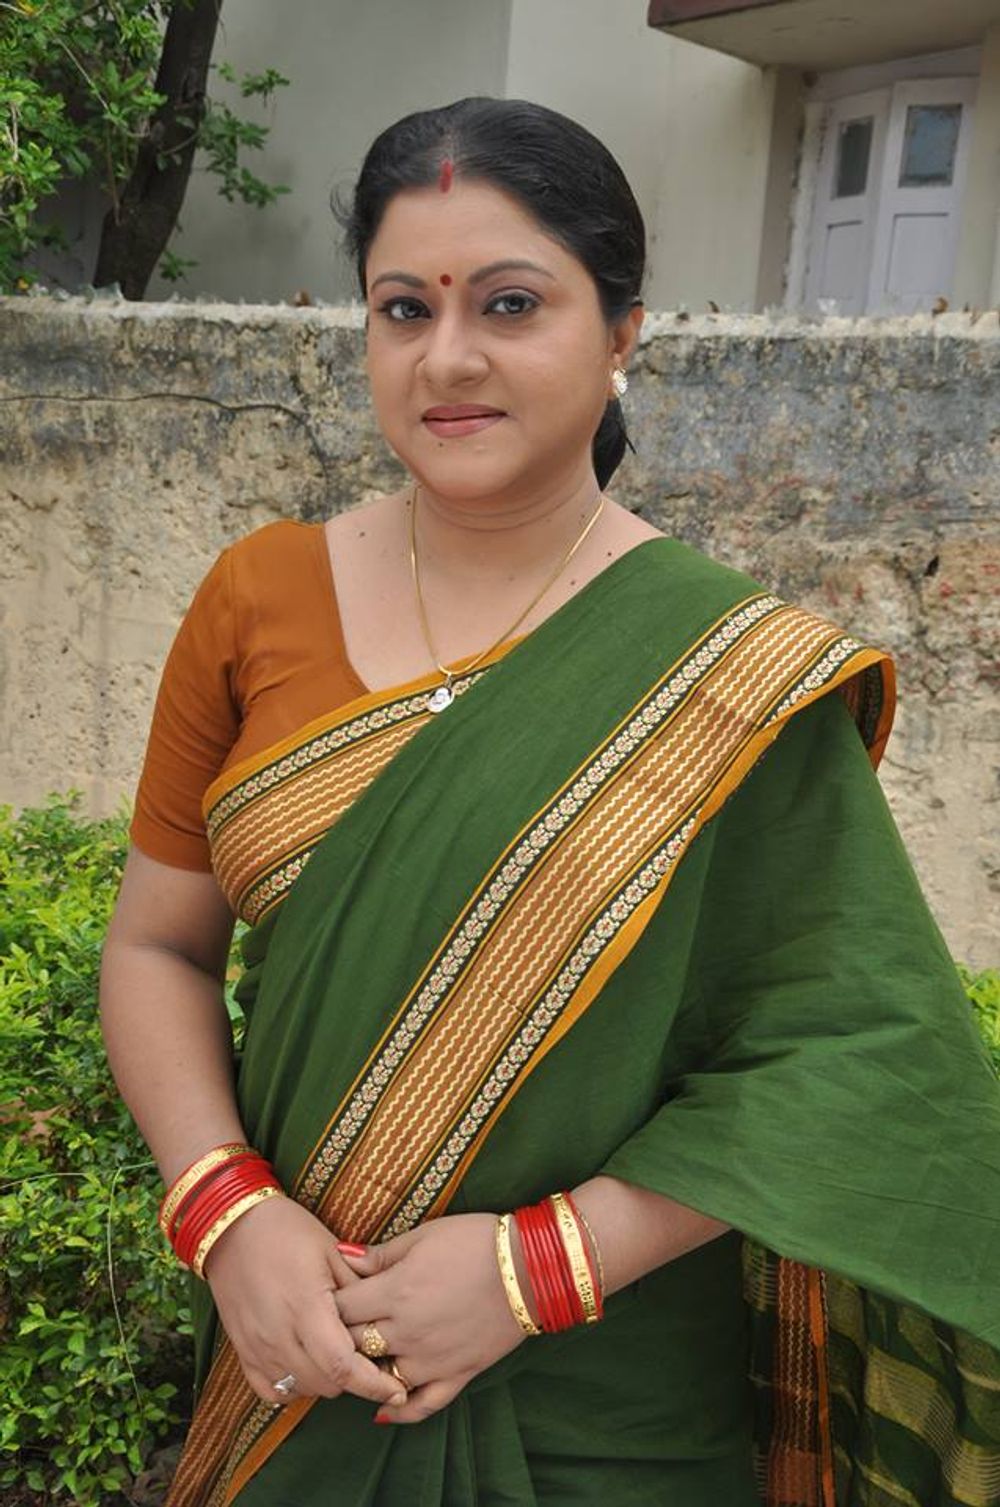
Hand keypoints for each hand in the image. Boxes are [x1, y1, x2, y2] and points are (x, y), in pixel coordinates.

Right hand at [202, 1195, 407, 1410]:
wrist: (231, 1227)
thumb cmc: (287, 1231)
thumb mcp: (333, 1250)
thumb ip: (359, 1290)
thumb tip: (386, 1321)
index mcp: (305, 1308)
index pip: (343, 1367)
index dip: (373, 1385)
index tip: (398, 1392)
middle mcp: (279, 1336)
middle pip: (326, 1384)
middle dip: (354, 1378)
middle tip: (368, 1357)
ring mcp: (257, 1348)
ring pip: (301, 1390)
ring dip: (325, 1382)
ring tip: (337, 1355)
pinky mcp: (242, 1352)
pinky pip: (271, 1391)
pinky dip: (293, 1387)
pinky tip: (306, 1365)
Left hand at [333, 1212, 528, 1424]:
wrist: (531, 1267)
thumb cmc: (477, 1241)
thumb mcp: (424, 1235)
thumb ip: (380, 1254)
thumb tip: (341, 1255)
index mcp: (395, 1292)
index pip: (340, 1308)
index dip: (327, 1302)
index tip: (325, 1296)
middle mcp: (407, 1332)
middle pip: (352, 1345)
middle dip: (339, 1336)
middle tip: (334, 1328)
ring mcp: (432, 1360)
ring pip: (380, 1379)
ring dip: (366, 1371)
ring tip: (357, 1359)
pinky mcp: (457, 1375)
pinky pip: (422, 1405)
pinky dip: (399, 1412)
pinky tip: (383, 1411)